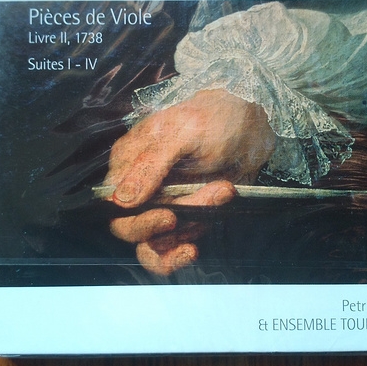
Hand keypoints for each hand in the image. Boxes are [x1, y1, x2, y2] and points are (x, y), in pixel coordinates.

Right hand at [104, 89, 275, 274]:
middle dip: (167, 228)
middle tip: (195, 210)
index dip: (137, 221)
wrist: (251, 126)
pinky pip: (174, 245)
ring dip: (189, 228)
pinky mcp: (184, 216)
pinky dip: (187, 247)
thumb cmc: (214, 118)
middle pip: (131, 229)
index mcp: (129, 162)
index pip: (114, 206)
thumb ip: (150, 165)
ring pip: (156, 242)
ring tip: (219, 194)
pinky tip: (200, 238)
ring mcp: (161, 204)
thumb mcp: (182, 133)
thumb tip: (121, 198)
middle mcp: (139, 187)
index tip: (169, 217)